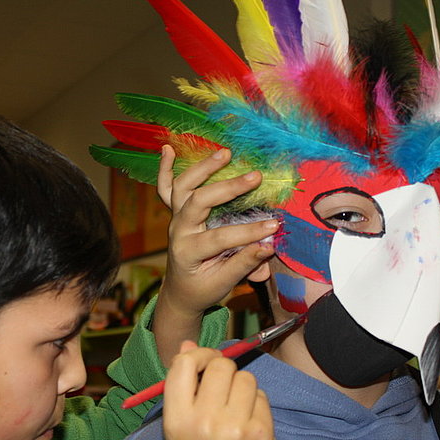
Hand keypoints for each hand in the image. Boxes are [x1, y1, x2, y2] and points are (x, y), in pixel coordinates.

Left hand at [154, 146, 277, 362]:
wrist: (181, 291)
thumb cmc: (204, 288)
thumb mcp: (224, 283)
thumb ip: (245, 264)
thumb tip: (270, 246)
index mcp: (188, 252)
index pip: (219, 238)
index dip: (248, 232)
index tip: (274, 225)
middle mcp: (178, 231)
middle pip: (198, 203)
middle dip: (228, 189)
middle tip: (256, 177)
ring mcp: (175, 219)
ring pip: (182, 188)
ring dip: (202, 168)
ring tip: (226, 153)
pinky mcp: (175, 212)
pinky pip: (165, 188)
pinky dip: (165, 168)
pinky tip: (168, 148)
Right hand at [163, 342, 274, 439]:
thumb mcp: (180, 429)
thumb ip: (182, 387)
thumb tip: (188, 344)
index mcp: (176, 418)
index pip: (184, 364)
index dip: (198, 355)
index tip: (205, 364)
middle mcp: (203, 420)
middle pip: (220, 366)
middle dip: (224, 372)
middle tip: (224, 391)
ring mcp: (234, 426)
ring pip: (246, 378)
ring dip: (243, 388)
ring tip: (236, 412)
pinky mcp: (260, 432)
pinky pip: (262, 397)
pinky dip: (257, 406)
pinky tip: (249, 426)